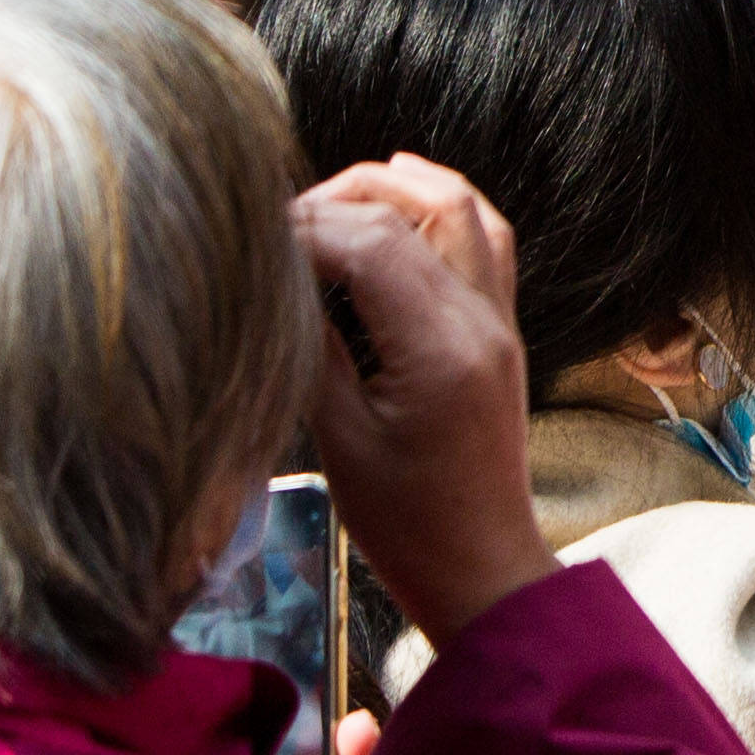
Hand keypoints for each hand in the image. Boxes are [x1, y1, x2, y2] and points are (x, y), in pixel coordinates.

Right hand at [294, 155, 556, 643]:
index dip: (306, 226)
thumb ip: (313, 347)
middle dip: (344, 196)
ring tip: (334, 192)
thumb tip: (277, 278)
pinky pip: (485, 240)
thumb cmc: (404, 523)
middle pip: (420, 208)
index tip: (251, 237)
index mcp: (440, 348)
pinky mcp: (503, 331)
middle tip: (279, 218)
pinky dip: (442, 208)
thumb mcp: (339, 439)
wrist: (482, 568)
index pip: (372, 242)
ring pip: (463, 209)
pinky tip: (400, 204)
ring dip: (400, 186)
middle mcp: (482, 320)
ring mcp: (501, 321)